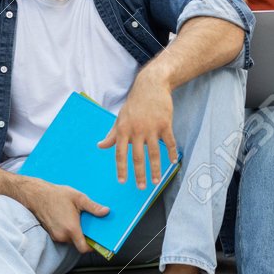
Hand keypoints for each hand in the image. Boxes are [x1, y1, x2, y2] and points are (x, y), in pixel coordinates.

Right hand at [18, 179, 108, 253]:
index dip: (92, 247)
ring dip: (77, 232)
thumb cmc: (57, 195)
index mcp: (71, 229)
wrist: (36, 195)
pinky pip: (64, 236)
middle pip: (79, 243)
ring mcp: (56, 236)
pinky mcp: (52, 233)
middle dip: (86, 236)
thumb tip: (106, 212)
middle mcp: (62, 235)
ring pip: (71, 239)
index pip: (83, 248)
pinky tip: (71, 219)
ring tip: (80, 220)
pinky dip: (70, 231)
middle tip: (91, 225)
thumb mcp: (79, 198)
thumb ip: (93, 207)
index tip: (98, 241)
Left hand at [99, 71, 177, 188]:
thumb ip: (112, 134)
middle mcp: (136, 130)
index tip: (122, 181)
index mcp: (123, 130)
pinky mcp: (165, 124)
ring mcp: (151, 127)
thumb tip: (100, 146)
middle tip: (141, 187)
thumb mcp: (120, 118)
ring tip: (156, 181)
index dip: (121, 168)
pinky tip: (172, 162)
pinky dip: (171, 153)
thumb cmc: (134, 104)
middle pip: (138, 157)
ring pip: (153, 153)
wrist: (150, 86)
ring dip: (155, 169)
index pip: (120, 153)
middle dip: (139, 174)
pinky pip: (169, 142)